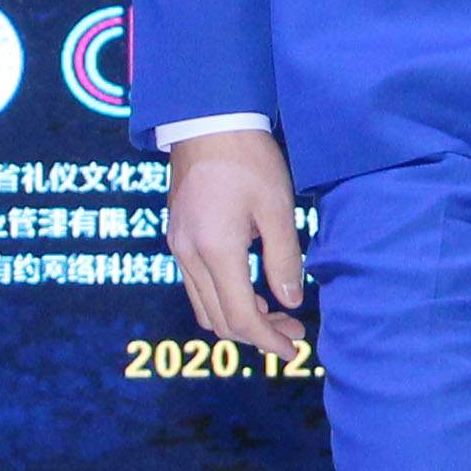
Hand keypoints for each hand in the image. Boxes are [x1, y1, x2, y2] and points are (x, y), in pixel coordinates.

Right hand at [163, 127, 307, 358]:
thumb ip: (285, 260)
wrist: (207, 121)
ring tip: (274, 310)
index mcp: (216, 251)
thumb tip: (291, 303)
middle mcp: (189, 256)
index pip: (241, 317)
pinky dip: (222, 298)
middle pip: (219, 320)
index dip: (269, 340)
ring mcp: (177, 247)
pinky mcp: (176, 236)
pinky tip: (249, 286)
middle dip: (257, 333)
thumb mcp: (278, 208)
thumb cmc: (248, 160)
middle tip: (293, 329)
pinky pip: (195, 285)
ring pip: (203, 307)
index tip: (295, 349)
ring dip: (237, 318)